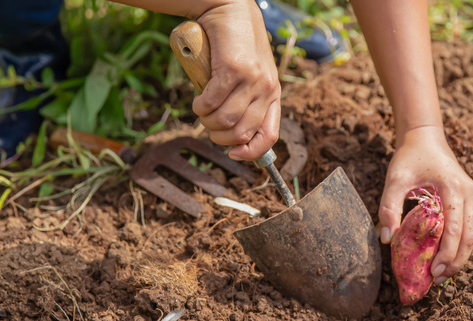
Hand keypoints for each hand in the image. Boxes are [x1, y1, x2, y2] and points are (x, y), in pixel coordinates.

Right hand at [194, 0, 280, 160]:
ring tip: (201, 110)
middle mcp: (267, 90)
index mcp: (273, 96)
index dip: (251, 153)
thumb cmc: (235, 47)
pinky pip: (212, 102)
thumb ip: (246, 102)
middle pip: (242, 133)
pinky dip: (200, 106)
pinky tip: (198, 100)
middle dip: (219, 137)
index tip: (233, 154)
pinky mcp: (233, 69)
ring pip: (226, 121)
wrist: (231, 10)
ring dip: (207, 122)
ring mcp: (252, 80)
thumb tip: (233, 138)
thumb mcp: (250, 78)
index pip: (269, 137)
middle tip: (208, 124)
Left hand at [379, 126, 472, 283]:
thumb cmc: (409, 156)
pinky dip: (458, 244)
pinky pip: (468, 226)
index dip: (446, 254)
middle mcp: (468, 193)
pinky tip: (443, 256)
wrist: (425, 136)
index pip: (456, 229)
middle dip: (456, 261)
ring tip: (442, 274)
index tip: (433, 272)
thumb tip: (386, 239)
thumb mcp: (394, 179)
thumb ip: (388, 207)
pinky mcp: (467, 198)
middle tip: (437, 280)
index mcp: (453, 188)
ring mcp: (471, 195)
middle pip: (470, 237)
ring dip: (459, 256)